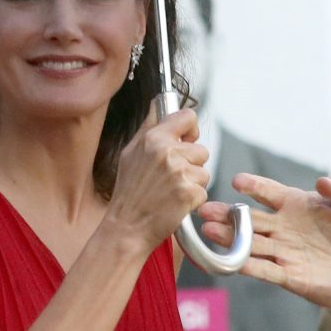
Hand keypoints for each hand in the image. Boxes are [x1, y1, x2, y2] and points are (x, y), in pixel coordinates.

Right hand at [106, 102, 209, 252]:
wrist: (126, 228)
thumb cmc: (129, 192)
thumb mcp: (130, 152)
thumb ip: (149, 126)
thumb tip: (159, 102)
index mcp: (153, 138)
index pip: (188, 116)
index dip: (190, 130)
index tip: (185, 141)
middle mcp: (167, 152)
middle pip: (200, 149)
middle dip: (191, 164)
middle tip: (169, 179)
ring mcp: (179, 172)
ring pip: (204, 170)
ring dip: (193, 182)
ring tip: (170, 192)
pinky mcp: (190, 192)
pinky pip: (204, 189)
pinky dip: (193, 198)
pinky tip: (175, 203)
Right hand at [199, 174, 330, 319]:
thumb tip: (322, 182)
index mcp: (296, 205)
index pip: (269, 192)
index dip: (254, 186)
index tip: (238, 181)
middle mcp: (284, 227)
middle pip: (250, 219)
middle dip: (227, 214)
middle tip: (204, 209)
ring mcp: (284, 252)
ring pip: (251, 244)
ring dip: (230, 238)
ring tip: (208, 231)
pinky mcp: (290, 276)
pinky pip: (265, 270)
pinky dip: (248, 266)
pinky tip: (232, 261)